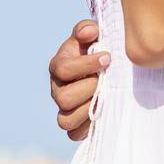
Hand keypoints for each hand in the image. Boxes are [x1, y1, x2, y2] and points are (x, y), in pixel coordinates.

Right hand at [50, 20, 107, 140]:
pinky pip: (73, 135)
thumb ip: (88, 29)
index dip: (86, 64)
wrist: (105, 71)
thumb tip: (90, 31)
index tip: (107, 57)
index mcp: (58, 66)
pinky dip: (87, 127)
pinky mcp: (74, 126)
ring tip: (103, 97)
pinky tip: (102, 111)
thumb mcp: (92, 36)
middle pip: (63, 98)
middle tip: (105, 81)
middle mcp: (57, 89)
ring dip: (88, 109)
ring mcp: (63, 109)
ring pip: (65, 120)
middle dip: (89, 89)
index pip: (64, 69)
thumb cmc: (96, 50)